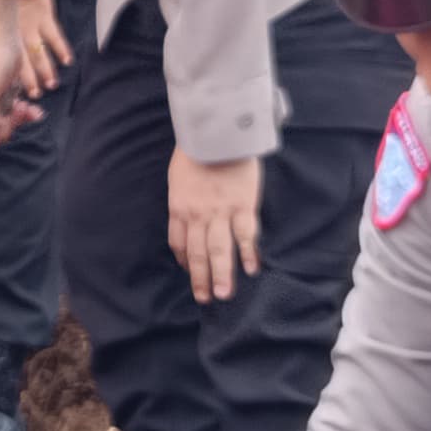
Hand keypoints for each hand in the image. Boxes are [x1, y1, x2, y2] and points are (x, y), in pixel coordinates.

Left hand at [12, 0, 74, 92]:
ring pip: (39, 52)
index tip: (21, 94)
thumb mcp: (2, 22)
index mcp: (6, 37)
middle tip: (37, 94)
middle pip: (24, 61)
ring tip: (52, 84)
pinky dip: (62, 49)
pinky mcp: (45, 16)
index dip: (16, 79)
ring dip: (47, 69)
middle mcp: (18, 34)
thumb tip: (6, 65)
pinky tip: (68, 61)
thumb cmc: (11, 4)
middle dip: (30, 79)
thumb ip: (4, 41)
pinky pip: (55, 35)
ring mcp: (32, 26)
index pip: (10, 63)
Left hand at [170, 154, 263, 303]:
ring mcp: (221, 212)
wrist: (217, 132)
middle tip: (206, 299)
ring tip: (224, 295)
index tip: (190, 272)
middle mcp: (197, 215)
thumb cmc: (196, 150)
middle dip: (201, 278)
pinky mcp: (243, 206)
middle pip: (197, 253)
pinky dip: (248, 254)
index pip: (178, 242)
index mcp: (179, 207)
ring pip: (219, 250)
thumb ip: (183, 198)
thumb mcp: (178, 176)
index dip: (184, 261)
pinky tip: (252, 269)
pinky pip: (245, 236)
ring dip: (221, 275)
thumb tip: (187, 214)